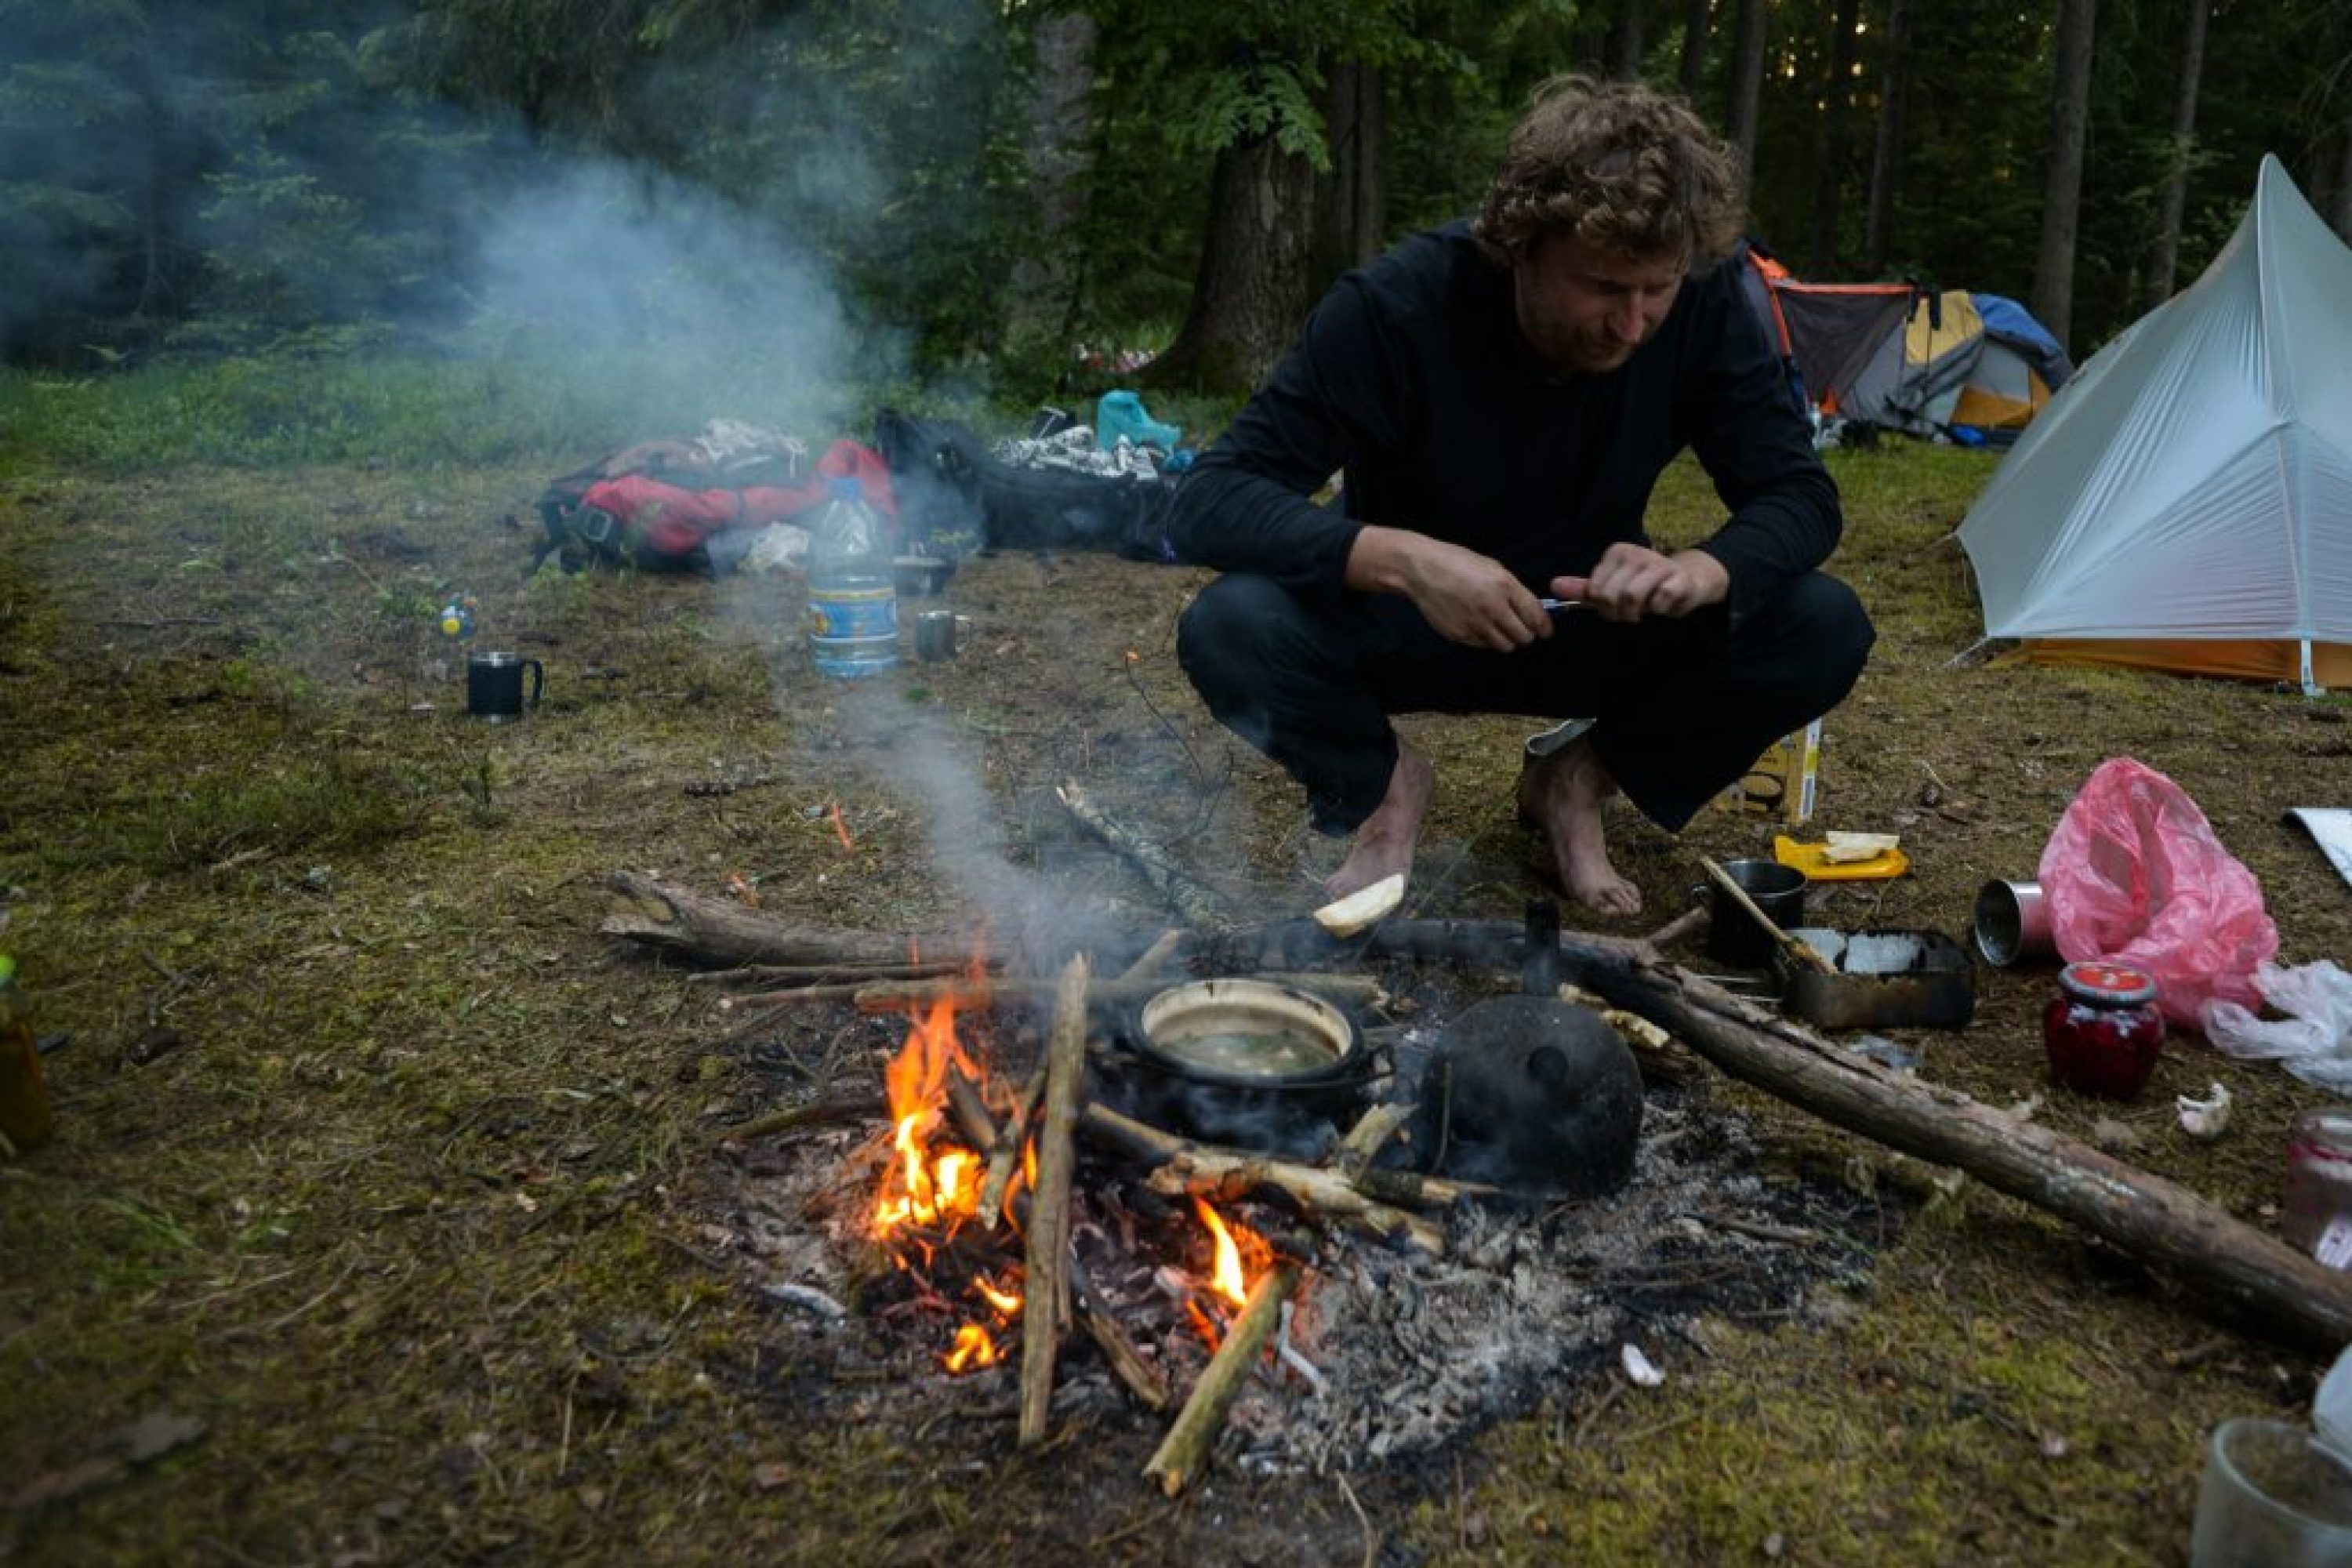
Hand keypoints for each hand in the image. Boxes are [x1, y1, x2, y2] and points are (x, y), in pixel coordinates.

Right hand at [1347, 527, 1550, 649]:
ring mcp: (1475, 624)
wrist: (1420, 570)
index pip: (1536, 617)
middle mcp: (1492, 608)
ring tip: (1498, 627)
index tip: (1545, 631)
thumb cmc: (1458, 562)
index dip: (1545, 628)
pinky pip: (1483, 645)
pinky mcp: (1459, 635)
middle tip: (1520, 628)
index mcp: (1504, 586)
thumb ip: (1514, 590)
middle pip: (1523, 637)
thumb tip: (1532, 611)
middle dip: (1525, 634)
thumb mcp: (1493, 568)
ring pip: (1505, 646)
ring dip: (1506, 639)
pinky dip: (1485, 639)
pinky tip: (1478, 625)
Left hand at [1551, 543, 1727, 622]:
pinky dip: (1659, 611)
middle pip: (1611, 596)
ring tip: (1644, 610)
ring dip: (1637, 613)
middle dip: (1618, 613)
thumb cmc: (1645, 584)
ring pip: (1632, 598)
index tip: (1614, 606)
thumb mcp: (1612, 585)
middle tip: (1630, 612)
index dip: (1603, 607)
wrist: (1689, 579)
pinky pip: (1659, 601)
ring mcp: (1658, 564)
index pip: (1594, 590)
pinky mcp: (1678, 578)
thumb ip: (1584, 588)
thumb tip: (1553, 586)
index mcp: (1616, 553)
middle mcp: (1636, 554)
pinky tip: (1663, 605)